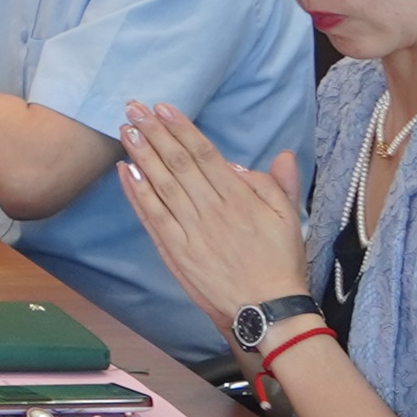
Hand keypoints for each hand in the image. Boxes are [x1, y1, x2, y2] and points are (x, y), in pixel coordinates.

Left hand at [113, 100, 312, 325]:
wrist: (267, 308)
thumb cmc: (280, 261)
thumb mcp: (291, 218)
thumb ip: (278, 184)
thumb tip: (267, 157)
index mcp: (239, 197)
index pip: (204, 153)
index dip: (181, 128)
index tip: (162, 108)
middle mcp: (211, 209)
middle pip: (177, 163)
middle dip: (154, 133)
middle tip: (133, 108)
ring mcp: (191, 230)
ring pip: (161, 185)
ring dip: (141, 155)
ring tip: (125, 130)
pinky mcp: (177, 251)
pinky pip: (153, 216)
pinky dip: (137, 193)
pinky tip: (125, 172)